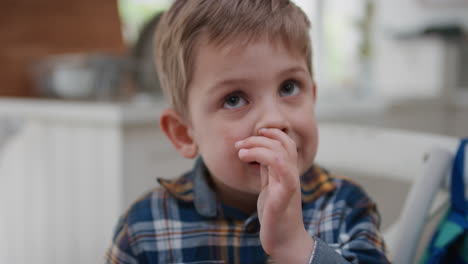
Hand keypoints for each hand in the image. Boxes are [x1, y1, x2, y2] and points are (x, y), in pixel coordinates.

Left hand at [235, 128, 313, 262]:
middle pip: (284, 144)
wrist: (284, 240)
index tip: (254, 133)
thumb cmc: (276, 215)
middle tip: (239, 144)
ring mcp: (290, 185)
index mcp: (289, 172)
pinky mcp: (284, 196)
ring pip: (281, 153)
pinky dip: (264, 157)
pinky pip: (282, 171)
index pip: (287, 143)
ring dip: (258, 146)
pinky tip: (246, 159)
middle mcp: (292, 176)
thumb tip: (257, 150)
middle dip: (259, 138)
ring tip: (240, 152)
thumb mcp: (270, 186)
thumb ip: (267, 169)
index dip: (272, 133)